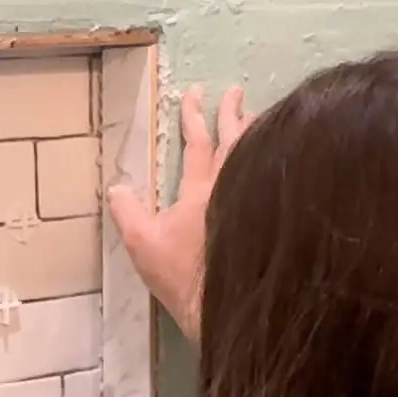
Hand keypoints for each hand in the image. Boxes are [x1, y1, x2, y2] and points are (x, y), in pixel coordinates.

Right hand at [108, 84, 252, 341]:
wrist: (223, 306)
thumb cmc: (182, 276)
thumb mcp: (142, 244)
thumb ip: (128, 212)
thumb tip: (117, 185)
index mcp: (201, 191)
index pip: (198, 144)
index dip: (194, 117)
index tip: (194, 92)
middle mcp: (232, 189)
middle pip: (235, 141)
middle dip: (232, 113)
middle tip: (236, 90)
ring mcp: (255, 202)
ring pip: (258, 156)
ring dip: (256, 132)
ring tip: (258, 114)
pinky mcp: (271, 219)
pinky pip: (276, 176)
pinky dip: (275, 158)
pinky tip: (280, 156)